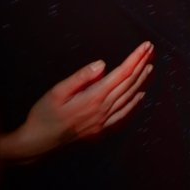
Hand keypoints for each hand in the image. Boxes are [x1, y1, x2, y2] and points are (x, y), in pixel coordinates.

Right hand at [0, 41, 153, 161]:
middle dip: (142, 65)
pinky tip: (140, 96)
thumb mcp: (57, 91)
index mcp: (93, 98)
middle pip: (129, 84)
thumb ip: (81, 77)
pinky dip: (135, 104)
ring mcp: (104, 122)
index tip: (145, 46)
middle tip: (151, 50)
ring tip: (150, 67)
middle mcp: (103, 110)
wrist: (37, 143)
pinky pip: (124, 116)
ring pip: (130, 99)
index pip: (122, 74)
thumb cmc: (44, 115)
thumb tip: (102, 64)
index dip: (135, 59)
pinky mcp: (101, 130)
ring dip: (142, 82)